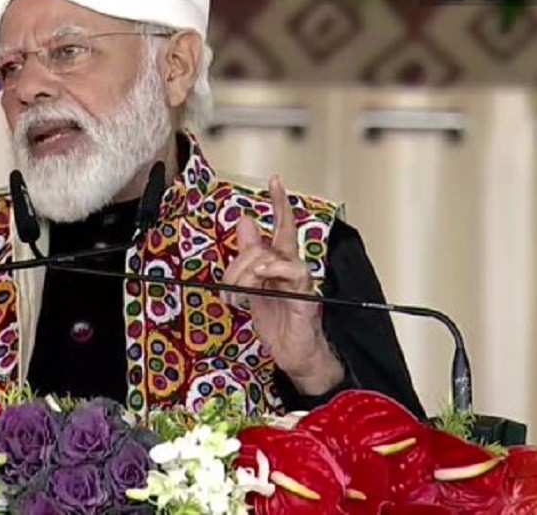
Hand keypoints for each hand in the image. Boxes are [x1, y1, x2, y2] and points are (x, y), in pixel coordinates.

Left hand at [220, 175, 343, 394]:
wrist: (293, 355)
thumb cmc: (278, 323)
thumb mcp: (253, 286)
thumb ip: (248, 255)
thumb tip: (244, 221)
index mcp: (281, 264)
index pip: (283, 227)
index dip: (280, 204)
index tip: (275, 181)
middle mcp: (293, 268)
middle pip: (267, 243)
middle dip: (241, 260)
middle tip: (230, 286)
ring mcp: (301, 281)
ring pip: (273, 256)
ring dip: (248, 272)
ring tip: (240, 294)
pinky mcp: (306, 295)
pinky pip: (294, 271)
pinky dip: (273, 270)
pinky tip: (261, 278)